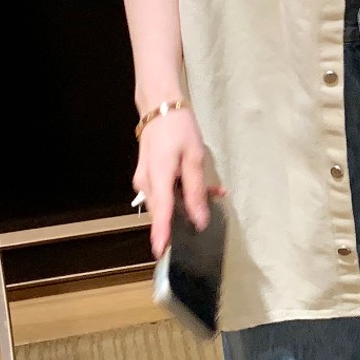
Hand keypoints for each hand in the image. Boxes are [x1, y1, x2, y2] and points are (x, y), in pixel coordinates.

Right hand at [132, 107, 224, 258]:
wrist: (159, 106)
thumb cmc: (178, 128)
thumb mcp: (195, 158)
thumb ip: (196, 190)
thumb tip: (200, 219)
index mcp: (158, 177)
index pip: (161, 213)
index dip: (162, 234)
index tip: (162, 253)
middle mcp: (146, 182)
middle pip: (163, 211)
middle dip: (184, 219)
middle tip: (206, 221)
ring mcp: (144, 179)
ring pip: (166, 202)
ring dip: (188, 201)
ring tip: (214, 193)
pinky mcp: (148, 175)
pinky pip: (165, 191)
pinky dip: (182, 191)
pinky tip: (205, 187)